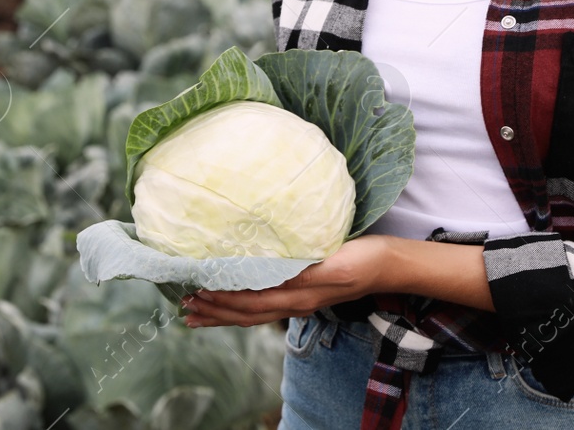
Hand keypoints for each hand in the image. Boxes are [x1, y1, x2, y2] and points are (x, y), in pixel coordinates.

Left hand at [181, 235, 395, 327]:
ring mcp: (298, 302)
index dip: (221, 300)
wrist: (388, 264)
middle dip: (214, 312)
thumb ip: (302, 275)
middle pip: (245, 314)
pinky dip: (242, 308)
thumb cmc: (362, 259)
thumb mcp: (332, 265)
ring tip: (197, 313)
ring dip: (223, 314)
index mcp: (297, 296)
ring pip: (252, 313)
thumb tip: (268, 280)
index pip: (249, 302)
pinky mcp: (303, 295)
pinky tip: (234, 303)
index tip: (196, 292)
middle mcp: (294, 303)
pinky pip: (265, 306)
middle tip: (184, 308)